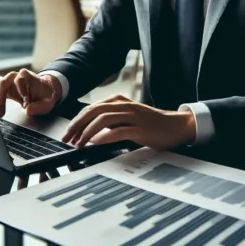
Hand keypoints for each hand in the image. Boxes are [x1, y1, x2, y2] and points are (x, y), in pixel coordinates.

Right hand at [0, 69, 62, 117]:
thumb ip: (40, 106)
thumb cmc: (45, 95)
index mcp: (26, 76)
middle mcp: (15, 78)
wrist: (44, 92)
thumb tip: (28, 110)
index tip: (25, 101)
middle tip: (0, 112)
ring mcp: (8, 84)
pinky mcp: (4, 92)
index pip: (20, 77)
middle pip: (3, 83)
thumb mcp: (47, 102)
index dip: (21, 88)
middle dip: (0, 98)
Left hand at [62, 94, 195, 150]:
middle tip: (67, 139)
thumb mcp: (129, 117)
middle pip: (93, 111)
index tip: (68, 133)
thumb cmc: (152, 124)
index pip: (91, 108)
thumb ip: (112, 121)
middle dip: (77, 125)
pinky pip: (118, 131)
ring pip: (103, 120)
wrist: (177, 126)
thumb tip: (91, 131)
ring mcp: (133, 116)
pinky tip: (96, 143)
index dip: (77, 121)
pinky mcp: (141, 128)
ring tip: (78, 144)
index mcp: (119, 101)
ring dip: (87, 132)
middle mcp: (124, 105)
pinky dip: (104, 137)